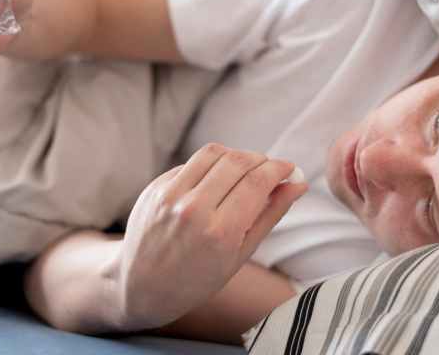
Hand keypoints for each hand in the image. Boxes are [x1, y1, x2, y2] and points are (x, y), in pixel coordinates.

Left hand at [109, 144, 307, 330]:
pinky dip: (212, 165)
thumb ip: (270, 215)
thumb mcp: (240, 256)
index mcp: (219, 232)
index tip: (289, 168)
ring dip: (237, 155)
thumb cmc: (197, 278)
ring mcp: (169, 195)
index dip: (279, 169)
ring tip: (246, 170)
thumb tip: (298, 184)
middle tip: (271, 169)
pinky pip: (192, 162)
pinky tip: (218, 181)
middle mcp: (192, 209)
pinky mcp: (155, 187)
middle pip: (238, 161)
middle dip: (261, 159)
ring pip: (214, 152)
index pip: (257, 182)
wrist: (140, 287)